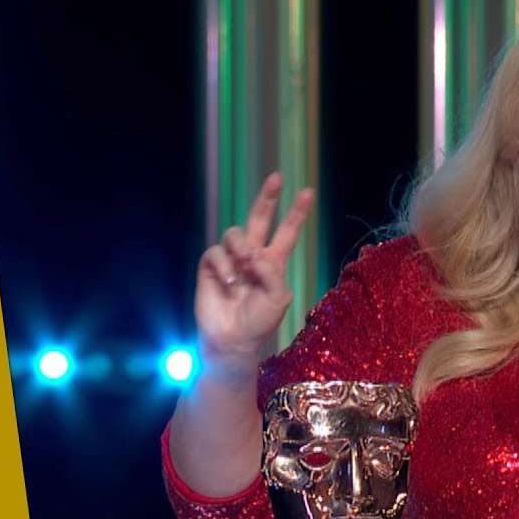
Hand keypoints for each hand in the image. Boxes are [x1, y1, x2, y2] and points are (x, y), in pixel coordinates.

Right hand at [195, 172, 313, 367]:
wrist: (233, 340)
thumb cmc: (259, 322)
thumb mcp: (279, 298)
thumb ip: (273, 273)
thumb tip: (255, 254)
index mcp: (274, 262)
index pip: (286, 232)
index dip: (296, 213)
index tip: (308, 192)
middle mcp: (253, 256)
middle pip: (259, 219)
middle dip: (267, 198)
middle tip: (277, 178)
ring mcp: (231, 260)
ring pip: (235, 233)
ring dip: (241, 245)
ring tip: (246, 263)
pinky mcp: (210, 267)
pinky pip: (215, 253)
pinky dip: (224, 266)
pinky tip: (229, 282)